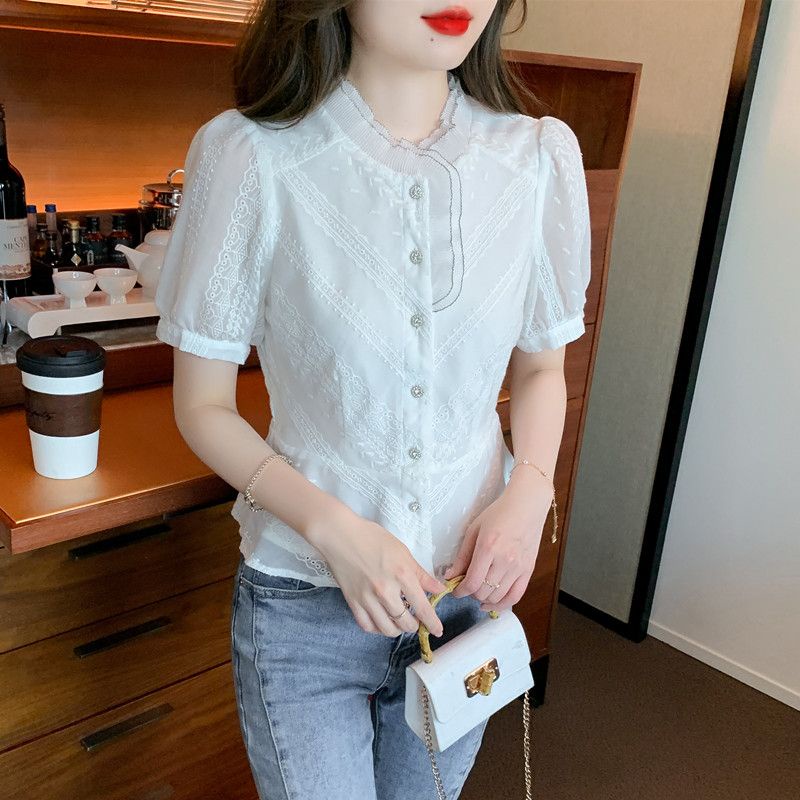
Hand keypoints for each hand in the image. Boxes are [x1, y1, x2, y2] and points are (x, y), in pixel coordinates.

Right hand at [309, 507, 446, 637]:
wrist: (340, 535)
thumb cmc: (371, 538)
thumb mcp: (402, 551)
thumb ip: (421, 574)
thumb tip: (439, 589)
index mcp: (402, 575)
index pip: (422, 607)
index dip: (432, 623)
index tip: (437, 630)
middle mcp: (386, 590)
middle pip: (406, 622)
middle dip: (415, 626)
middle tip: (416, 621)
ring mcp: (367, 598)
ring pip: (387, 629)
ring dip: (398, 630)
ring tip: (400, 622)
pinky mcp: (353, 601)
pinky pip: (367, 626)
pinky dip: (377, 628)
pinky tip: (382, 622)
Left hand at [443, 475, 551, 610]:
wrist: (527, 505)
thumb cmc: (499, 513)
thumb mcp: (474, 530)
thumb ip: (462, 556)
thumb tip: (450, 576)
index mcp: (488, 547)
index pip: (472, 582)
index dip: (460, 591)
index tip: (455, 590)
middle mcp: (505, 560)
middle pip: (483, 592)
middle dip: (470, 593)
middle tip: (466, 586)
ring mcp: (519, 567)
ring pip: (497, 597)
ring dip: (484, 599)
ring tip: (478, 591)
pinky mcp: (528, 570)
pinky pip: (516, 596)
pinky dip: (502, 605)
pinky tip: (492, 604)